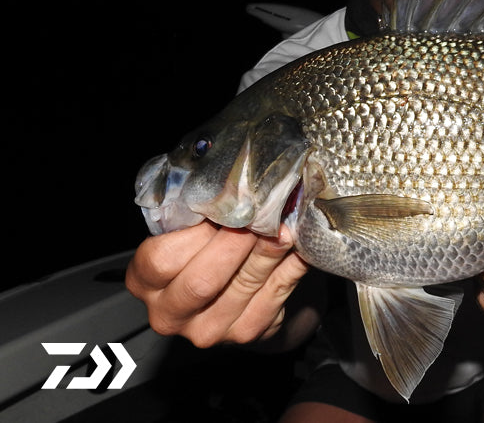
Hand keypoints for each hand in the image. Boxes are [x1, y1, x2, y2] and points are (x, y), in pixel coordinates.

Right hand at [125, 222, 311, 347]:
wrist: (227, 290)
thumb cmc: (201, 247)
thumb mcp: (185, 229)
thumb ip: (197, 215)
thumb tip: (233, 191)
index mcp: (144, 282)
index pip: (163, 260)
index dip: (197, 234)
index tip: (224, 209)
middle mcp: (170, 314)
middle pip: (202, 281)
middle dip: (236, 244)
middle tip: (259, 216)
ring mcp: (207, 330)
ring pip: (244, 287)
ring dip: (268, 252)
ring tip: (283, 226)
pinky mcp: (245, 332)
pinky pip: (275, 296)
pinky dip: (290, 268)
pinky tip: (298, 247)